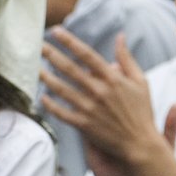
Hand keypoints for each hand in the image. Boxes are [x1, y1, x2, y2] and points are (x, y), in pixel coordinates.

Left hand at [38, 28, 165, 166]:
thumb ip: (127, 59)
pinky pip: (62, 113)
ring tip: (33, 67)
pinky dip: (51, 105)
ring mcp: (90, 109)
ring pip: (62, 90)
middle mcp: (99, 91)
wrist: (140, 144)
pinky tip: (42, 97)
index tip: (55, 31)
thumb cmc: (142, 111)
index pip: (87, 54)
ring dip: (46, 77)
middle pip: (70, 69)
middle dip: (51, 55)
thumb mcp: (140, 81)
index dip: (69, 41)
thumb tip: (120, 36)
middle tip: (37, 44)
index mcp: (113, 79)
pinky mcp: (84, 125)